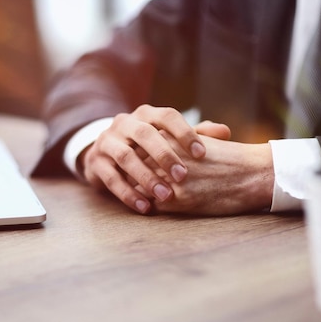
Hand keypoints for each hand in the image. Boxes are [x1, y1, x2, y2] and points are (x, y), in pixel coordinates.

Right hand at [79, 105, 227, 213]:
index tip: (202, 154)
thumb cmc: (146, 146)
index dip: (184, 132)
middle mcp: (125, 123)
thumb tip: (225, 132)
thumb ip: (195, 134)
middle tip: (182, 176)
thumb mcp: (168, 138)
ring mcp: (107, 142)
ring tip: (165, 196)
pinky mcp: (95, 163)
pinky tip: (145, 207)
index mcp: (146, 114)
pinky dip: (128, 194)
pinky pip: (111, 178)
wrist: (103, 153)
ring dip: (146, 177)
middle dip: (164, 155)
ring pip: (125, 156)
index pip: (167, 116)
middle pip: (144, 134)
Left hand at [138, 133, 274, 214]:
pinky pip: (150, 205)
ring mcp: (167, 178)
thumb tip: (158, 144)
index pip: (134, 149)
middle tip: (122, 181)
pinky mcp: (176, 199)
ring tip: (133, 197)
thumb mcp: (198, 141)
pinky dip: (146, 208)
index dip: (129, 159)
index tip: (126, 166)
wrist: (253, 173)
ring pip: (137, 187)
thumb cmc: (229, 157)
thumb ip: (176, 142)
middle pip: (130, 168)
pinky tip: (148, 210)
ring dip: (133, 193)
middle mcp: (163, 156)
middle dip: (126, 176)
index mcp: (167, 139)